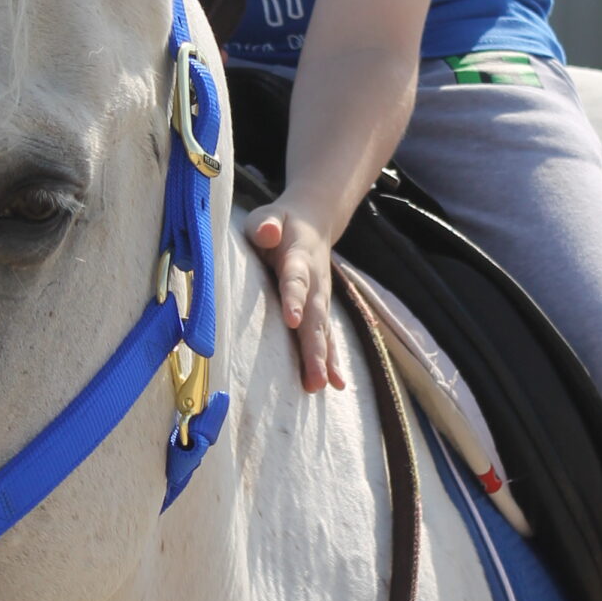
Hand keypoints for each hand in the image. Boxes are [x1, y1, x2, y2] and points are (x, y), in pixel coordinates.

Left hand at [244, 195, 345, 392]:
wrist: (314, 220)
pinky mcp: (321, 308)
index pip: (296, 280)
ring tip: (320, 386)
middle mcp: (315, 282)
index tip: (293, 320)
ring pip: (323, 331)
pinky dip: (332, 360)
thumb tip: (267, 232)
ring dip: (322, 359)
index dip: (295, 298)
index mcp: (298, 258)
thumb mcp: (268, 214)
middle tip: (314, 376)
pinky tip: (335, 385)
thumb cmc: (280, 221)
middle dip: (314, 347)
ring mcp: (321, 297)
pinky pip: (328, 336)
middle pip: (315, 317)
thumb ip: (266, 223)